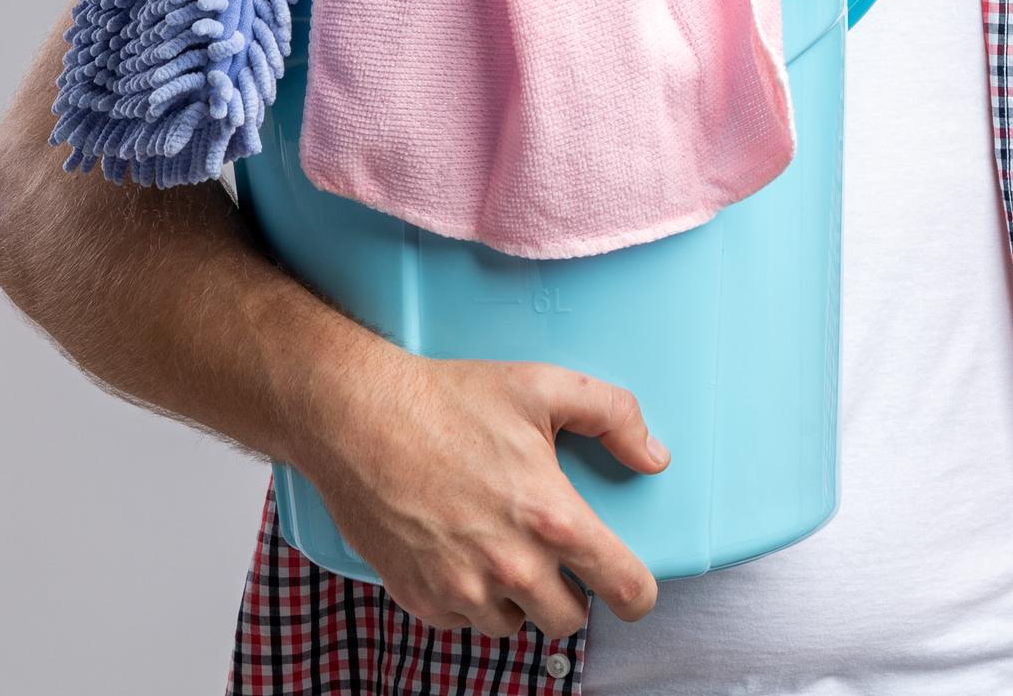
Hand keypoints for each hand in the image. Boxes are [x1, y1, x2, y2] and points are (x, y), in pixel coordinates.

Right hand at [296, 344, 668, 640]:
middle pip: (569, 620)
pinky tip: (462, 551)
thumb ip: (612, 416)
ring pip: (515, 624)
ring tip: (503, 548)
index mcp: (551, 519)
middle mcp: (512, 568)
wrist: (359, 418)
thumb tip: (653, 457)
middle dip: (571, 593)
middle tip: (555, 554)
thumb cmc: (449, 400)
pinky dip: (469, 597)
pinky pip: (464, 620)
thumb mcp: (543, 387)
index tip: (634, 590)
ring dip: (518, 598)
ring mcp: (463, 589)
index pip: (624, 589)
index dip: (639, 595)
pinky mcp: (421, 598)